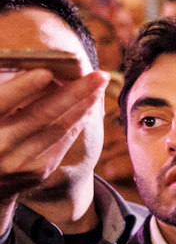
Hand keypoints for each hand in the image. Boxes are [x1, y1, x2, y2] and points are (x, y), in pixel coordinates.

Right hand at [0, 65, 106, 198]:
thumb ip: (4, 96)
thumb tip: (38, 73)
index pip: (1, 102)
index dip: (23, 87)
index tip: (47, 71)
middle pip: (41, 115)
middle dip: (73, 93)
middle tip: (98, 75)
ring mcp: (18, 163)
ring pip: (58, 129)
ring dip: (82, 105)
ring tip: (98, 85)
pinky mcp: (36, 172)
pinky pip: (62, 142)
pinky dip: (76, 122)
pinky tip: (88, 106)